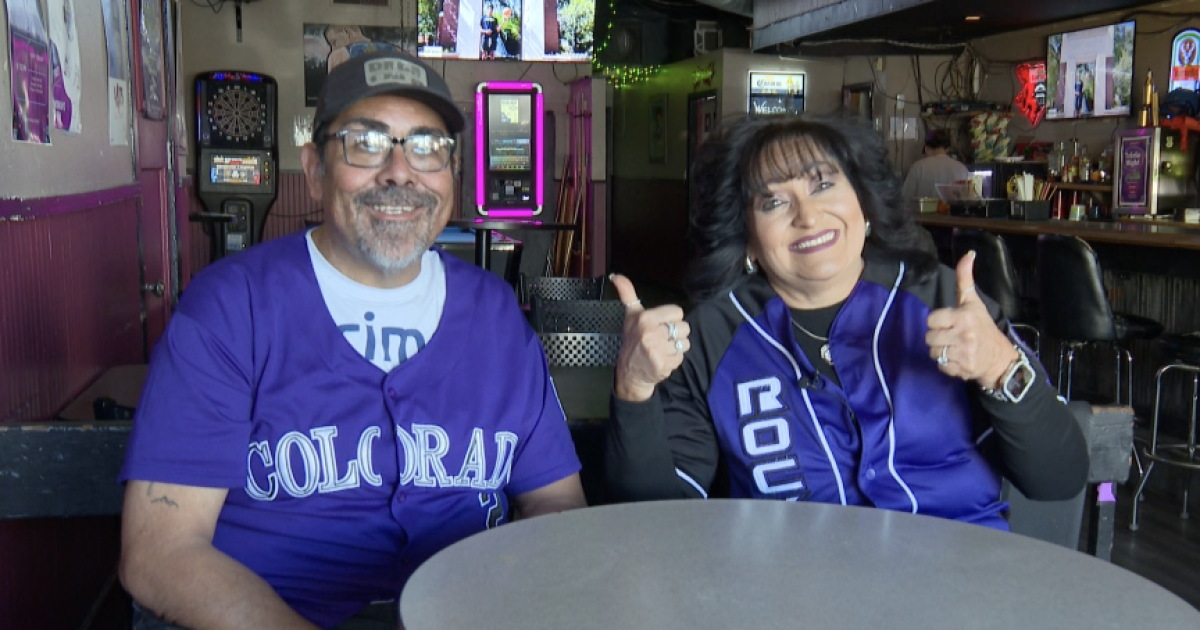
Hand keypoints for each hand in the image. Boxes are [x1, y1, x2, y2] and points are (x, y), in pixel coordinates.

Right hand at [609, 274, 690, 401]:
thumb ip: (627, 293)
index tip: (659, 326)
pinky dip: (674, 360)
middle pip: (684, 327)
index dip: (671, 320)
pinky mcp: (663, 364)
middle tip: (660, 340)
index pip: (678, 312)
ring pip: (685, 343)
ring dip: (676, 348)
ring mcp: (656, 349)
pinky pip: (681, 357)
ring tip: (662, 350)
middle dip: (675, 334)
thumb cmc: (633, 340)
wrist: (629, 372)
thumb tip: (615, 275)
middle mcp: (651, 332)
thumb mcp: (630, 315)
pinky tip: (662, 360)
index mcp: (645, 318)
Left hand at [925, 251, 1018, 389]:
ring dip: (941, 351)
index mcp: (964, 316)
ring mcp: (963, 353)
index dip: (937, 322)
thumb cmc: (983, 327)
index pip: (931, 319)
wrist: (1000, 358)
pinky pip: (940, 365)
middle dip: (938, 337)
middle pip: (929, 337)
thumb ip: (965, 279)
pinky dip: (946, 364)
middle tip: (951, 336)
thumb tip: (968, 254)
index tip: (948, 322)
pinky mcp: (961, 369)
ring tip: (954, 347)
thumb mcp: (973, 302)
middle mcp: (964, 334)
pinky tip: (957, 358)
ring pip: (933, 352)